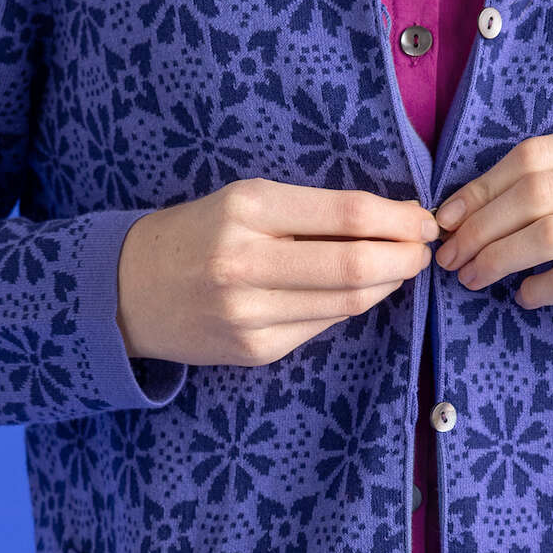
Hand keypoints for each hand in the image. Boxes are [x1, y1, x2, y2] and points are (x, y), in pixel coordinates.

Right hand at [116, 179, 439, 369]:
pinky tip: (350, 293)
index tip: (423, 219)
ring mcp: (249, 314)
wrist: (129, 290)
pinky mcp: (254, 350)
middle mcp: (245, 263)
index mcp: (247, 210)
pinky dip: (348, 307)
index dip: (399, 219)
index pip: (348, 214)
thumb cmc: (199, 234)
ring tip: (394, 268)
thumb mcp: (246, 202)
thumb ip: (313, 212)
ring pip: (347, 303)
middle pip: (356, 267)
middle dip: (405, 259)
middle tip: (422, 251)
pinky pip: (323, 326)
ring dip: (385, 285)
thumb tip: (395, 224)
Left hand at [430, 122, 552, 378]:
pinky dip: (538, 289)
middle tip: (452, 257)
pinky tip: (525, 296)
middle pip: (538, 192)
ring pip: (551, 234)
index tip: (446, 219)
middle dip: (481, 227)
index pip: (535, 156)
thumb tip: (460, 206)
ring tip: (474, 278)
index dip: (481, 188)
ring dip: (498, 259)